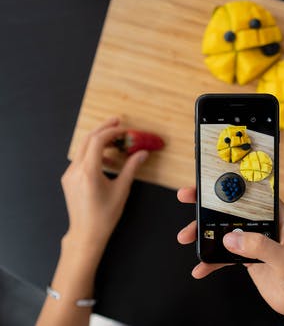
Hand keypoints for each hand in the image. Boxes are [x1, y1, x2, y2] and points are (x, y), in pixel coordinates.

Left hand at [61, 117, 147, 255]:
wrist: (86, 233)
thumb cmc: (105, 215)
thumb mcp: (122, 190)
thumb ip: (131, 168)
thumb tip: (142, 153)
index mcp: (88, 172)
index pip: (98, 141)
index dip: (112, 132)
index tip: (125, 130)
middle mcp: (75, 170)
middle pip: (87, 139)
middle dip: (103, 128)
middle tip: (117, 122)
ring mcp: (69, 174)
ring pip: (82, 148)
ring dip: (99, 142)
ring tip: (116, 144)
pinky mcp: (68, 179)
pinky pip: (80, 159)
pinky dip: (93, 154)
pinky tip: (107, 161)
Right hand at [177, 187, 283, 324]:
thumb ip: (261, 248)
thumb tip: (232, 238)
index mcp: (279, 217)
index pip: (253, 195)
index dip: (232, 185)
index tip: (211, 182)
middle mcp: (265, 226)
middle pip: (232, 210)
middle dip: (208, 206)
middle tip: (188, 199)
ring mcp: (254, 242)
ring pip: (224, 231)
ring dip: (205, 234)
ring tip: (187, 237)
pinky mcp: (248, 258)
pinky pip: (224, 256)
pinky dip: (211, 261)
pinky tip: (201, 268)